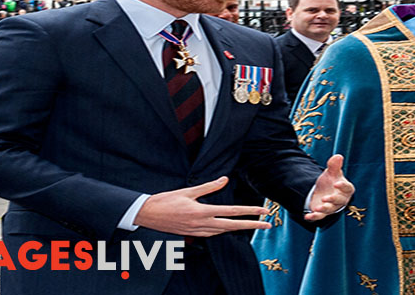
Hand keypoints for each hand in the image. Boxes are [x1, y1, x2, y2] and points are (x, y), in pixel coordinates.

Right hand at [134, 176, 270, 236]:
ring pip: (223, 232)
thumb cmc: (166, 200)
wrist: (146, 215)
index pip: (232, 212)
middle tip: (267, 225)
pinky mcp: (192, 235)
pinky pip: (212, 234)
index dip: (249, 211)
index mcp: (202, 212)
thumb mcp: (188, 190)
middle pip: (233, 226)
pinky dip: (222, 231)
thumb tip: (225, 179)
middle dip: (252, 225)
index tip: (263, 211)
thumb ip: (209, 186)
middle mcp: (202, 224)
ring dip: (238, 229)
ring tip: (252, 225)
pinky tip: (227, 228)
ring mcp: (197, 231)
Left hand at [305, 154, 354, 220]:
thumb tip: (338, 156)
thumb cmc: (331, 180)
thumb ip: (334, 165)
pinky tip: (307, 216)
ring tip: (317, 207)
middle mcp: (341, 199)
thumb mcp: (332, 172)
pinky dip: (314, 217)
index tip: (336, 183)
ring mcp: (332, 207)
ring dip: (324, 209)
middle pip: (339, 201)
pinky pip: (320, 216)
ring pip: (330, 210)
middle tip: (326, 198)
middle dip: (333, 200)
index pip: (347, 188)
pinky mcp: (323, 213)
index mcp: (346, 189)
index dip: (343, 186)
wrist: (323, 189)